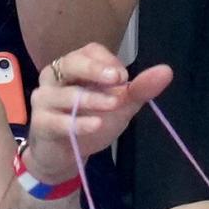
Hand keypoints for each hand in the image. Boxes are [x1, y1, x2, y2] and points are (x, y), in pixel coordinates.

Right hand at [22, 42, 172, 182]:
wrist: (65, 155)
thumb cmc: (90, 122)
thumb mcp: (119, 106)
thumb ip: (139, 89)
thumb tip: (166, 71)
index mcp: (75, 67)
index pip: (90, 52)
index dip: (107, 61)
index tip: (124, 77)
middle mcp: (55, 77)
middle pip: (71, 64)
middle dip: (95, 70)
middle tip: (119, 79)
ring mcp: (44, 99)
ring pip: (66, 94)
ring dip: (92, 99)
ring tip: (114, 104)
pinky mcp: (41, 123)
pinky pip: (58, 121)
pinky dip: (79, 123)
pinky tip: (96, 125)